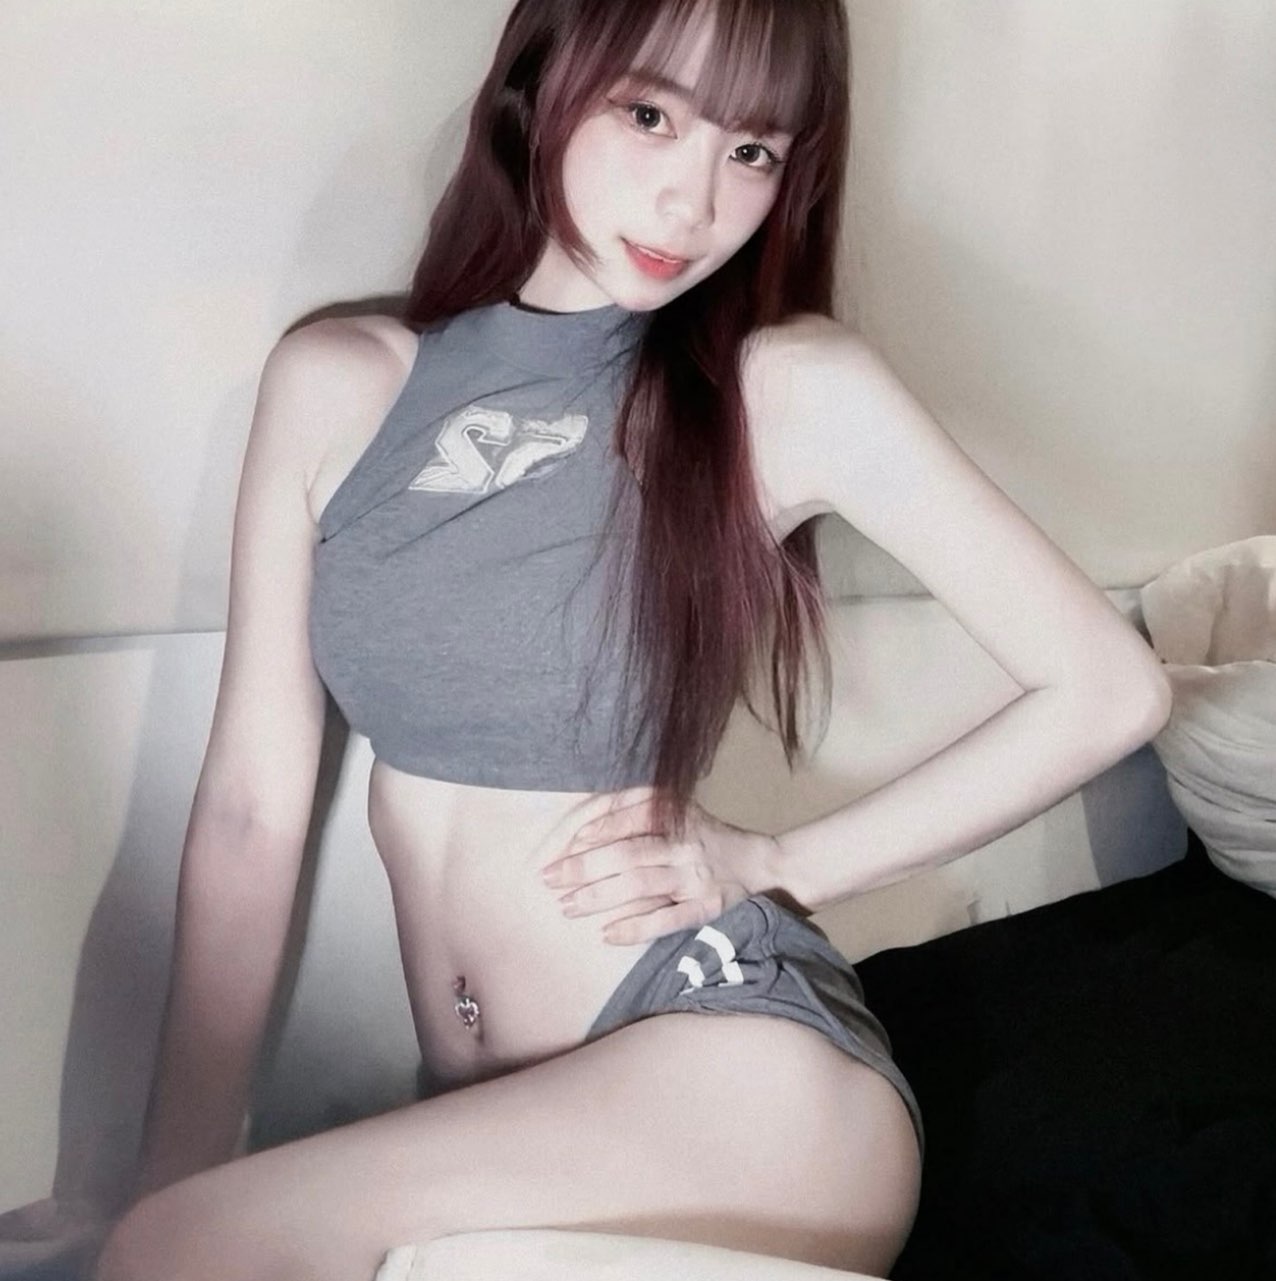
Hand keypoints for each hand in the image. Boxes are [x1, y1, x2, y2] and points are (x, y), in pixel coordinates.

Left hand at [541, 795, 779, 944]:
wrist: (764, 865)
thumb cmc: (708, 837)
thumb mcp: (680, 811)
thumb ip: (638, 810)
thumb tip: (584, 829)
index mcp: (679, 815)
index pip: (632, 816)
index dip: (597, 829)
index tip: (567, 845)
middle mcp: (686, 843)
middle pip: (628, 853)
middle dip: (585, 867)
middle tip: (550, 880)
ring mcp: (696, 877)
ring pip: (641, 885)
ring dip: (599, 897)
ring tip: (567, 908)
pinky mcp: (708, 908)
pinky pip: (667, 920)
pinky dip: (636, 928)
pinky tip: (608, 934)